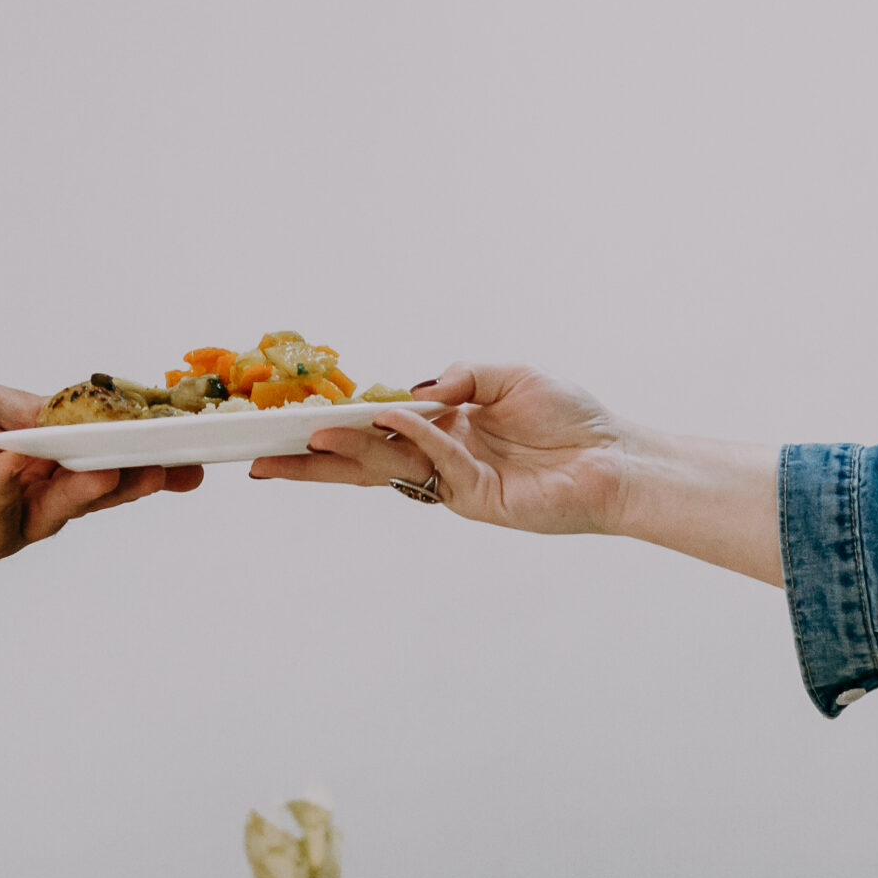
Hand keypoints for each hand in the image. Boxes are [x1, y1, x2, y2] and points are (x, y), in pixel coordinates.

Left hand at [0, 381, 199, 569]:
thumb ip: (34, 410)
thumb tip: (88, 410)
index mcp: (42, 458)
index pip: (103, 455)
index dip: (143, 450)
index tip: (184, 442)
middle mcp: (35, 495)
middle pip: (99, 490)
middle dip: (139, 476)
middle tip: (175, 466)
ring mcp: (10, 523)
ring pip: (62, 510)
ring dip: (87, 488)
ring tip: (111, 468)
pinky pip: (5, 519)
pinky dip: (13, 489)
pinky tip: (19, 462)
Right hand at [249, 364, 627, 533]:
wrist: (617, 458)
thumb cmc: (571, 419)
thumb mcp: (508, 376)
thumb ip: (459, 377)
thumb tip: (412, 392)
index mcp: (444, 429)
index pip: (377, 428)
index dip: (337, 426)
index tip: (291, 422)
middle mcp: (441, 458)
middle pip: (364, 459)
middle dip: (312, 461)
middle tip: (261, 458)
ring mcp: (454, 483)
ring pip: (387, 467)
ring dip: (344, 453)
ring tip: (303, 442)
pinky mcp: (477, 501)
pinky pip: (435, 460)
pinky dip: (412, 435)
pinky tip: (387, 417)